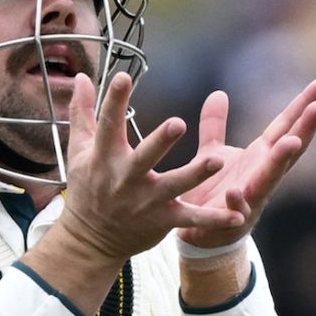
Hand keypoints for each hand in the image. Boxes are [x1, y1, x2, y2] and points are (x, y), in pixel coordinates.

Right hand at [58, 72, 237, 261]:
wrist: (91, 239)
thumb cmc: (88, 187)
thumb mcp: (78, 150)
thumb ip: (82, 112)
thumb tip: (81, 77)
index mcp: (105, 156)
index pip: (109, 124)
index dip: (115, 101)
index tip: (124, 77)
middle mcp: (126, 178)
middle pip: (144, 157)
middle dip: (160, 142)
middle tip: (178, 123)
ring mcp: (146, 201)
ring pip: (174, 186)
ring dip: (196, 174)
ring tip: (218, 161)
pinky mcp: (162, 220)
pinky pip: (191, 219)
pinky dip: (214, 220)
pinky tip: (236, 217)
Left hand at [177, 77, 315, 249]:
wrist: (198, 233)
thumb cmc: (212, 192)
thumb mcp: (212, 154)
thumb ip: (215, 125)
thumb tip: (218, 93)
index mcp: (259, 156)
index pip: (286, 125)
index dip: (303, 104)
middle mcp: (261, 175)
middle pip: (288, 149)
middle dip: (305, 129)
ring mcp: (251, 198)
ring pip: (270, 178)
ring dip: (281, 160)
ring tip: (291, 142)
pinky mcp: (231, 219)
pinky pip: (235, 211)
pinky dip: (237, 202)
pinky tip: (235, 192)